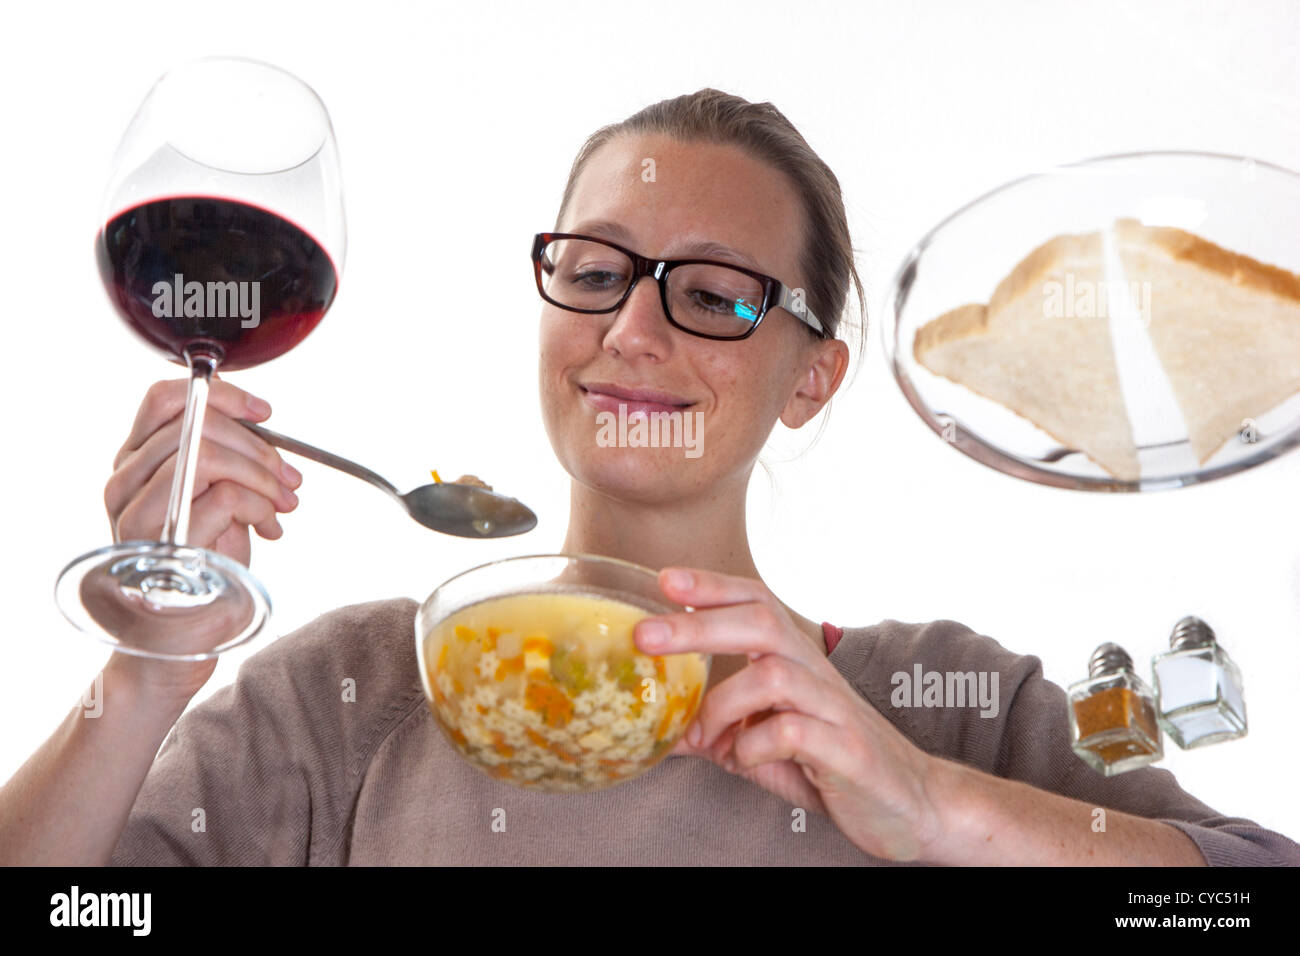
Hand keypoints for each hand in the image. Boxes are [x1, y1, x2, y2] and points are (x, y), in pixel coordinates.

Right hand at [105, 375, 301, 567]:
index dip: (222, 395)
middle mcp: (124, 482)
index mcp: (134, 464)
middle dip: (258, 446)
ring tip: (282, 504)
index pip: (164, 400)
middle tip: (288, 478)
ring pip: (208, 455)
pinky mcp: (163, 540)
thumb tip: (262, 425)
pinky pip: (224, 496)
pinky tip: (269, 528)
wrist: (180, 636)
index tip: (265, 412)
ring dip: (261, 476)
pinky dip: (260, 507)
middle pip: (196, 425)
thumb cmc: (200, 567)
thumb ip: (220, 461)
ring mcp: (137, 512)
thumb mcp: (212, 501)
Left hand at [634, 567, 945, 861]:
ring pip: (773, 675)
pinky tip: (745, 761)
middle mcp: (816, 672)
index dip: (712, 585)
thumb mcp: (762, 740)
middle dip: (698, 625)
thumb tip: (657, 730)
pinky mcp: (847, 750)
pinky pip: (793, 732)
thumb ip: (715, 731)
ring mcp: (834, 708)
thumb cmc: (829, 761)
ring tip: (704, 738)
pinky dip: (755, 745)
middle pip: (761, 622)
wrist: (907, 803)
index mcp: (795, 659)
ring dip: (722, 706)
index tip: (665, 579)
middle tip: (645, 637)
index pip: (757, 601)